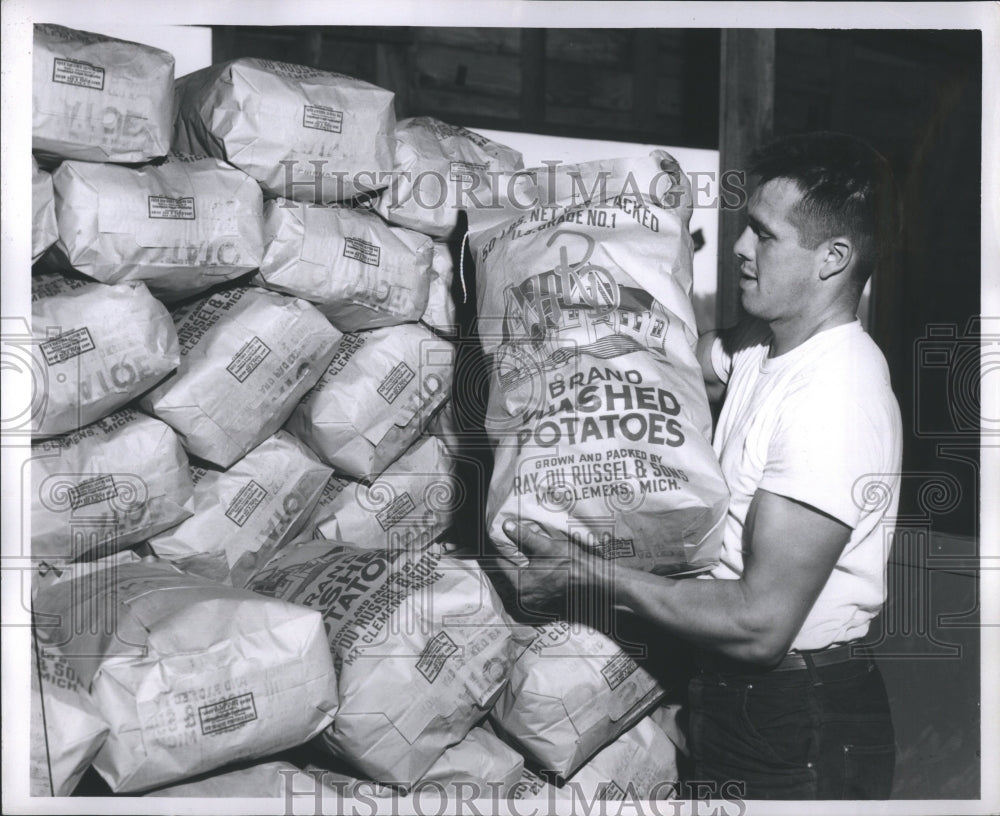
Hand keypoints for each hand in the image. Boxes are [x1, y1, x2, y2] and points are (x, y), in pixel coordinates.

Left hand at [497, 519, 613, 620]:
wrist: (591, 578)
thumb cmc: (569, 563)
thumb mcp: (545, 546)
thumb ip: (523, 536)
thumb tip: (506, 525)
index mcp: (520, 585)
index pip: (499, 565)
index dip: (495, 550)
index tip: (493, 539)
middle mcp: (523, 597)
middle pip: (505, 574)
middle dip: (503, 559)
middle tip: (500, 543)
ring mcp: (532, 601)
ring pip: (515, 580)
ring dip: (513, 567)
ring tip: (511, 551)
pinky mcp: (540, 600)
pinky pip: (525, 586)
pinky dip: (523, 574)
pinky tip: (526, 563)